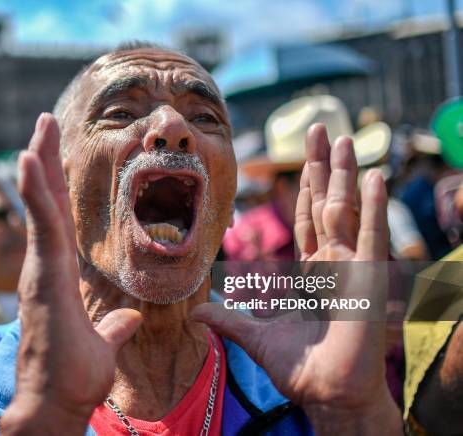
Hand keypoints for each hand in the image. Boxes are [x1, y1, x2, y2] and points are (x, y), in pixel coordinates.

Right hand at [0, 113, 141, 435]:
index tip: (54, 155)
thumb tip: (132, 320)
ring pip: (41, 208)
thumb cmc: (72, 376)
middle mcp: (45, 266)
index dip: (57, 187)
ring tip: (37, 130)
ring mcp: (41, 270)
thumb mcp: (103, 343)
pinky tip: (29, 162)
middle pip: (47, 205)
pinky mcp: (42, 277)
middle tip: (44, 123)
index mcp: (59, 274)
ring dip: (38, 167)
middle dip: (45, 161)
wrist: (54, 406)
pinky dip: (34, 193)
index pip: (59, 221)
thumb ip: (115, 327)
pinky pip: (41, 227)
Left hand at [192, 124, 401, 433]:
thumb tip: (194, 312)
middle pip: (324, 202)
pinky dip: (373, 206)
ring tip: (343, 140)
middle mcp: (332, 260)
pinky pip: (370, 235)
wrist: (326, 392)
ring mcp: (351, 265)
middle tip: (320, 129)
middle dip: (321, 166)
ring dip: (343, 174)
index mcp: (310, 269)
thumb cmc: (299, 367)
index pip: (304, 217)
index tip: (301, 159)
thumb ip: (227, 318)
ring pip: (344, 209)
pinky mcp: (367, 278)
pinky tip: (374, 177)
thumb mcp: (254, 334)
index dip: (302, 187)